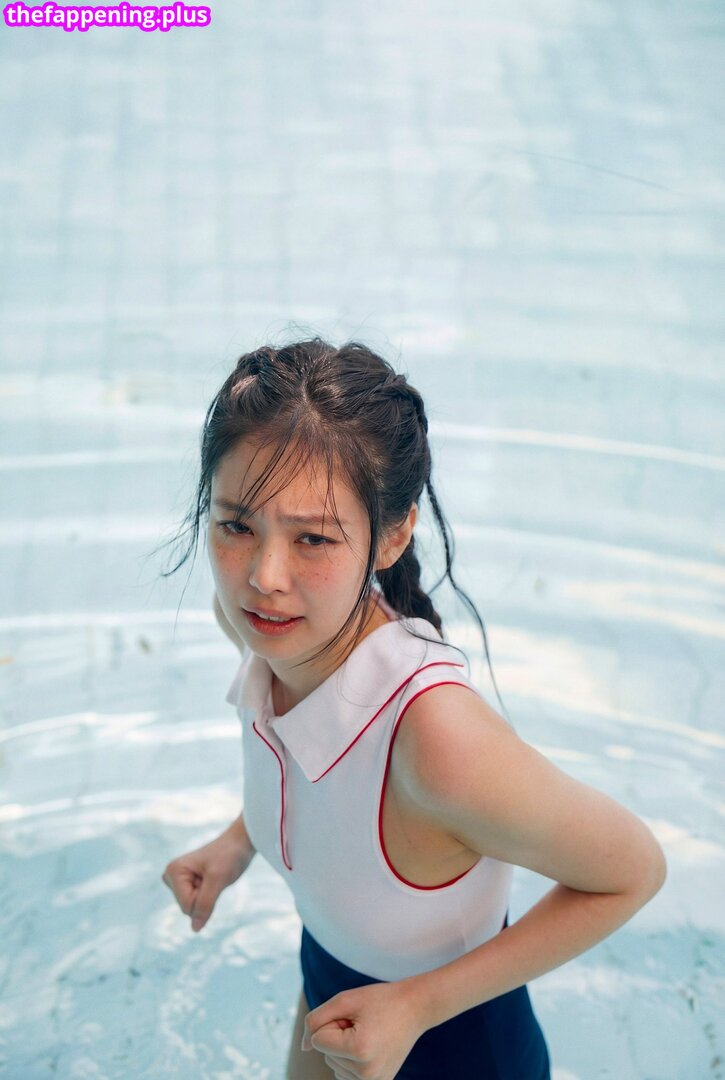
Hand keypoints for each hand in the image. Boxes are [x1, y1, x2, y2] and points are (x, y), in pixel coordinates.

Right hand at [161, 823, 253, 931]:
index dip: (204, 899)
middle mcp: (171, 875)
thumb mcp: (218, 880)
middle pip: (187, 908)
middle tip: (215, 877)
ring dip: (208, 896)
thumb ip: (205, 905)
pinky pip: (196, 903)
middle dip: (205, 898)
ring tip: (214, 877)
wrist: (240, 842)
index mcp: (173, 871)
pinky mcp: (186, 884)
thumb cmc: (230, 856)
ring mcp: (178, 880)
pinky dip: (208, 896)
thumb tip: (195, 930)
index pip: (187, 906)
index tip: (214, 878)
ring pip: (192, 908)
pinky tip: (212, 879)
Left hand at [301, 979, 424, 1079]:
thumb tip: (303, 1048)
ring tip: (368, 1033)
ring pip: (333, 1065)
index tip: (355, 1015)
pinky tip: (369, 1046)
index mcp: (359, 1051)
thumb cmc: (379, 1000)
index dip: (332, 1021)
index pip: (318, 1040)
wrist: (415, 1009)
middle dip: (337, 1035)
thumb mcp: (345, 999)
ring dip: (343, 1047)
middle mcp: (367, 1074)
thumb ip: (316, 1020)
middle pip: (326, 1053)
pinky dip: (349, 1059)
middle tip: (365, 1022)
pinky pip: (345, 1075)